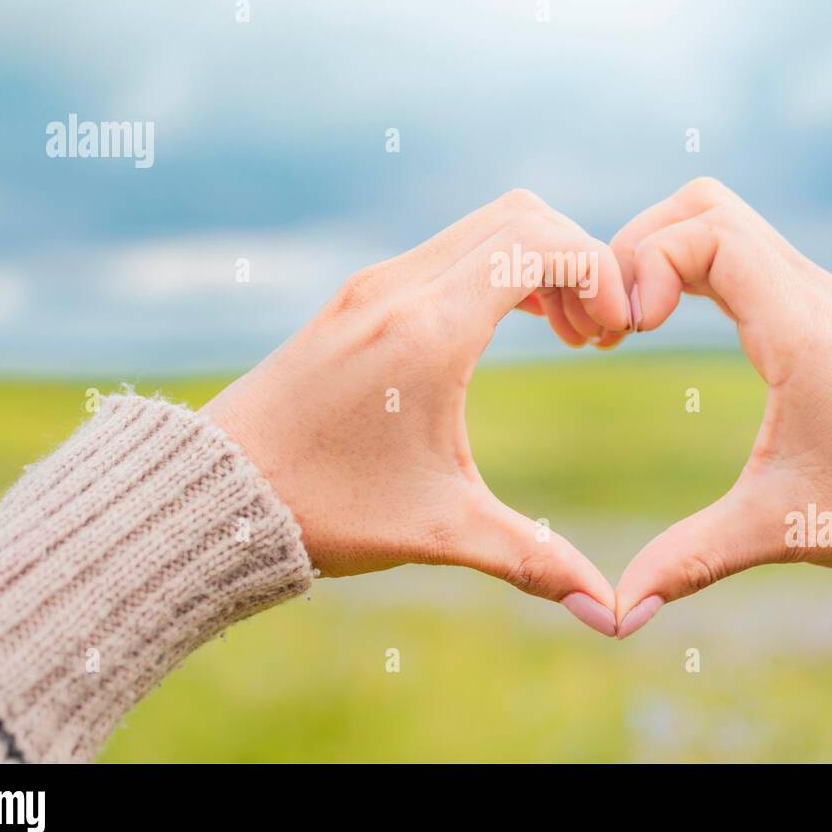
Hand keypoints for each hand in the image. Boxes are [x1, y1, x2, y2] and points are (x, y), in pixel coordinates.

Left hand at [202, 189, 630, 634]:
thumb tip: (611, 616)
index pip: (539, 243)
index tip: (618, 336)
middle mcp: (401, 286)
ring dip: (540, 263)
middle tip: (599, 335)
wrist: (214, 494)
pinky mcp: (359, 297)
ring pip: (486, 225)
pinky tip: (513, 328)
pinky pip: (450, 249)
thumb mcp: (441, 530)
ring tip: (568, 335)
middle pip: (522, 214)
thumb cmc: (323, 509)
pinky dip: (499, 269)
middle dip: (580, 261)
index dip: (601, 274)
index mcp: (428, 329)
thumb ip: (534, 560)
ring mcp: (375, 284)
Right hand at [609, 178, 831, 637]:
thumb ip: (694, 559)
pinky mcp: (814, 306)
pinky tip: (666, 319)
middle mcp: (810, 293)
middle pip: (706, 203)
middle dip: (639, 243)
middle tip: (614, 318)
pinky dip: (689, 262)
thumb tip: (620, 613)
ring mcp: (815, 292)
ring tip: (631, 319)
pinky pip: (740, 247)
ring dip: (663, 247)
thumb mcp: (782, 530)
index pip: (711, 233)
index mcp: (803, 331)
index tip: (628, 331)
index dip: (648, 261)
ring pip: (723, 216)